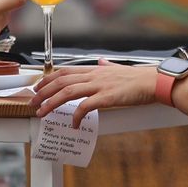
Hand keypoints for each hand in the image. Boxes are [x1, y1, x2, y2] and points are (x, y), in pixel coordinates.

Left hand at [30, 60, 156, 127]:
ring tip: (42, 113)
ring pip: (68, 92)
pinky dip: (76, 116)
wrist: (154, 82)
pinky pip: (85, 107)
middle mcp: (94, 75)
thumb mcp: (118, 68)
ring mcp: (100, 86)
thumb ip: (106, 66)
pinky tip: (73, 124)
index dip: (48, 79)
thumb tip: (101, 62)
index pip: (64, 71)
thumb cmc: (138, 78)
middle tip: (33, 103)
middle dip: (43, 92)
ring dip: (51, 103)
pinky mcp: (107, 97)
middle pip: (61, 81)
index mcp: (94, 69)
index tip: (38, 88)